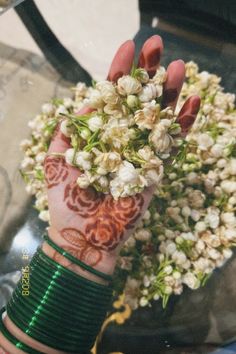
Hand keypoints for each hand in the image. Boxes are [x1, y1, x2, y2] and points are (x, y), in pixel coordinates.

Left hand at [43, 36, 200, 280]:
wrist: (83, 233)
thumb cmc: (66, 197)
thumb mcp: (58, 155)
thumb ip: (71, 127)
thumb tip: (88, 101)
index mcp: (100, 132)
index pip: (112, 96)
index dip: (120, 71)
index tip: (127, 47)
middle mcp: (122, 137)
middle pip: (138, 100)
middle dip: (147, 72)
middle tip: (155, 45)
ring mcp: (141, 151)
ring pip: (159, 116)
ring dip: (169, 91)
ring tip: (178, 66)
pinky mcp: (156, 168)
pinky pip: (173, 142)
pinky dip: (184, 122)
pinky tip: (193, 99)